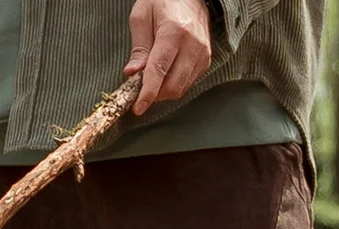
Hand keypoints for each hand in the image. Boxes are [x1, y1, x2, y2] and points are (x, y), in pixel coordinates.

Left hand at [124, 0, 212, 114]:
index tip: (138, 108)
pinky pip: (188, 82)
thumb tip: (132, 73)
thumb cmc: (164, 1)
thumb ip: (138, 47)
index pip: (159, 71)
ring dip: (163, 92)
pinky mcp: (206, 59)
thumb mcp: (142, 16)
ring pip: (181, 88)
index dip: (147, 93)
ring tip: (152, 79)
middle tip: (140, 88)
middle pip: (172, 86)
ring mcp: (202, 52)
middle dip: (154, 94)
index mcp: (174, 32)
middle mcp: (192, 44)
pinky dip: (174, 84)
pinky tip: (165, 74)